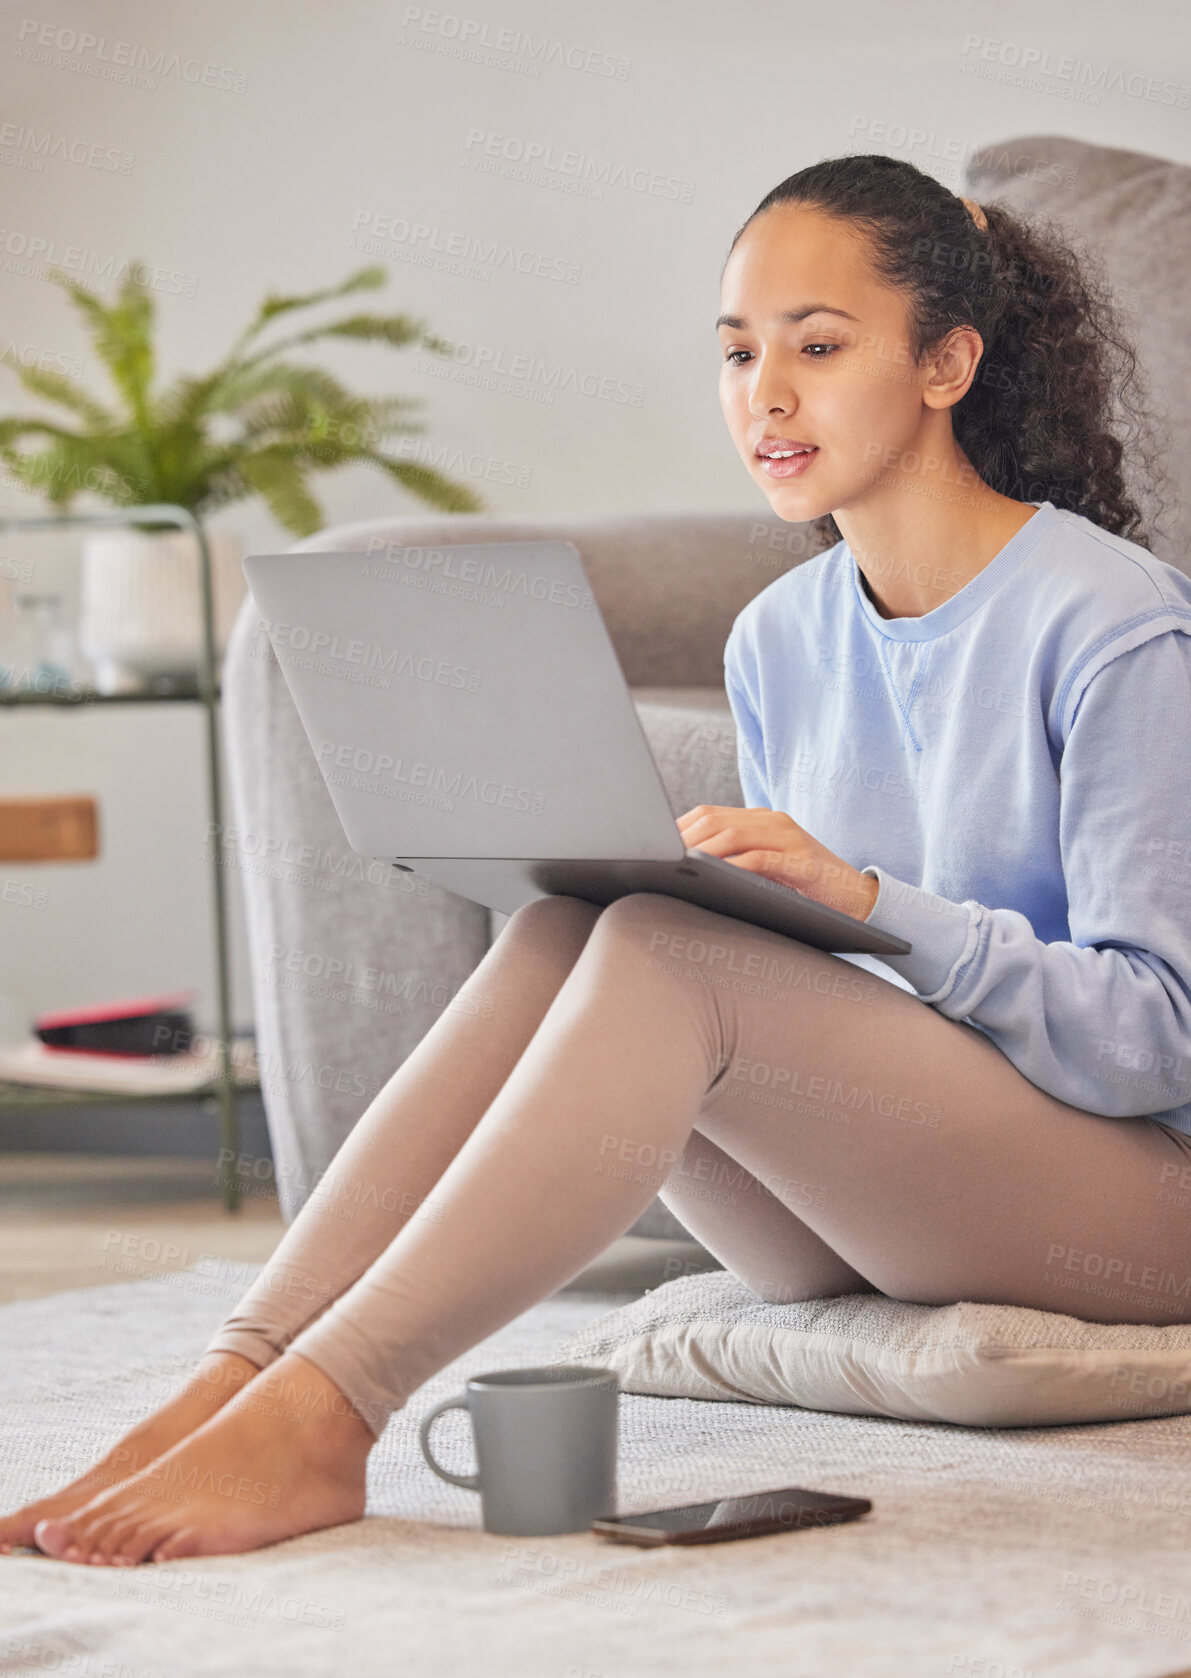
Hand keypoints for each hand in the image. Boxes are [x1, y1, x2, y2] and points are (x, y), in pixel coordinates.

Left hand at [676, 805, 879, 922]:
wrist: (859, 899)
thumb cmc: (806, 890)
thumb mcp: (767, 869)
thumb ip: (736, 861)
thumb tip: (685, 870)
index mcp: (763, 820)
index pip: (710, 814)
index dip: (679, 828)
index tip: (653, 845)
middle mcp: (774, 822)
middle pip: (716, 820)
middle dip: (683, 838)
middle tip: (657, 857)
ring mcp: (790, 839)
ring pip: (733, 834)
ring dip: (701, 851)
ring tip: (676, 866)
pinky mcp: (802, 862)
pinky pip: (760, 859)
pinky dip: (732, 866)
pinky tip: (712, 878)